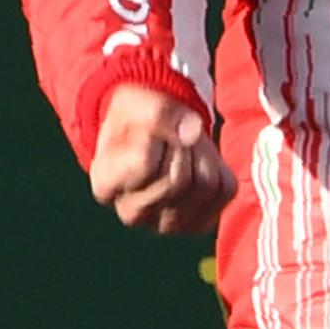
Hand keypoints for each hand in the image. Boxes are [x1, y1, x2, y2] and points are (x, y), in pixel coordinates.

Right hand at [88, 84, 234, 234]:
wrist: (148, 135)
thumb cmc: (134, 121)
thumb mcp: (134, 104)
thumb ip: (158, 112)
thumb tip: (192, 131)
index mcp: (105, 186)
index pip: (145, 163)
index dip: (154, 135)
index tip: (145, 129)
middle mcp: (131, 214)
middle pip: (178, 179)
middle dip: (181, 145)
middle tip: (169, 134)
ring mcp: (166, 224)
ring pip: (205, 185)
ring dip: (201, 152)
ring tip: (182, 145)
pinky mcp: (198, 223)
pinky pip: (225, 189)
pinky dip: (218, 165)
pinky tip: (196, 160)